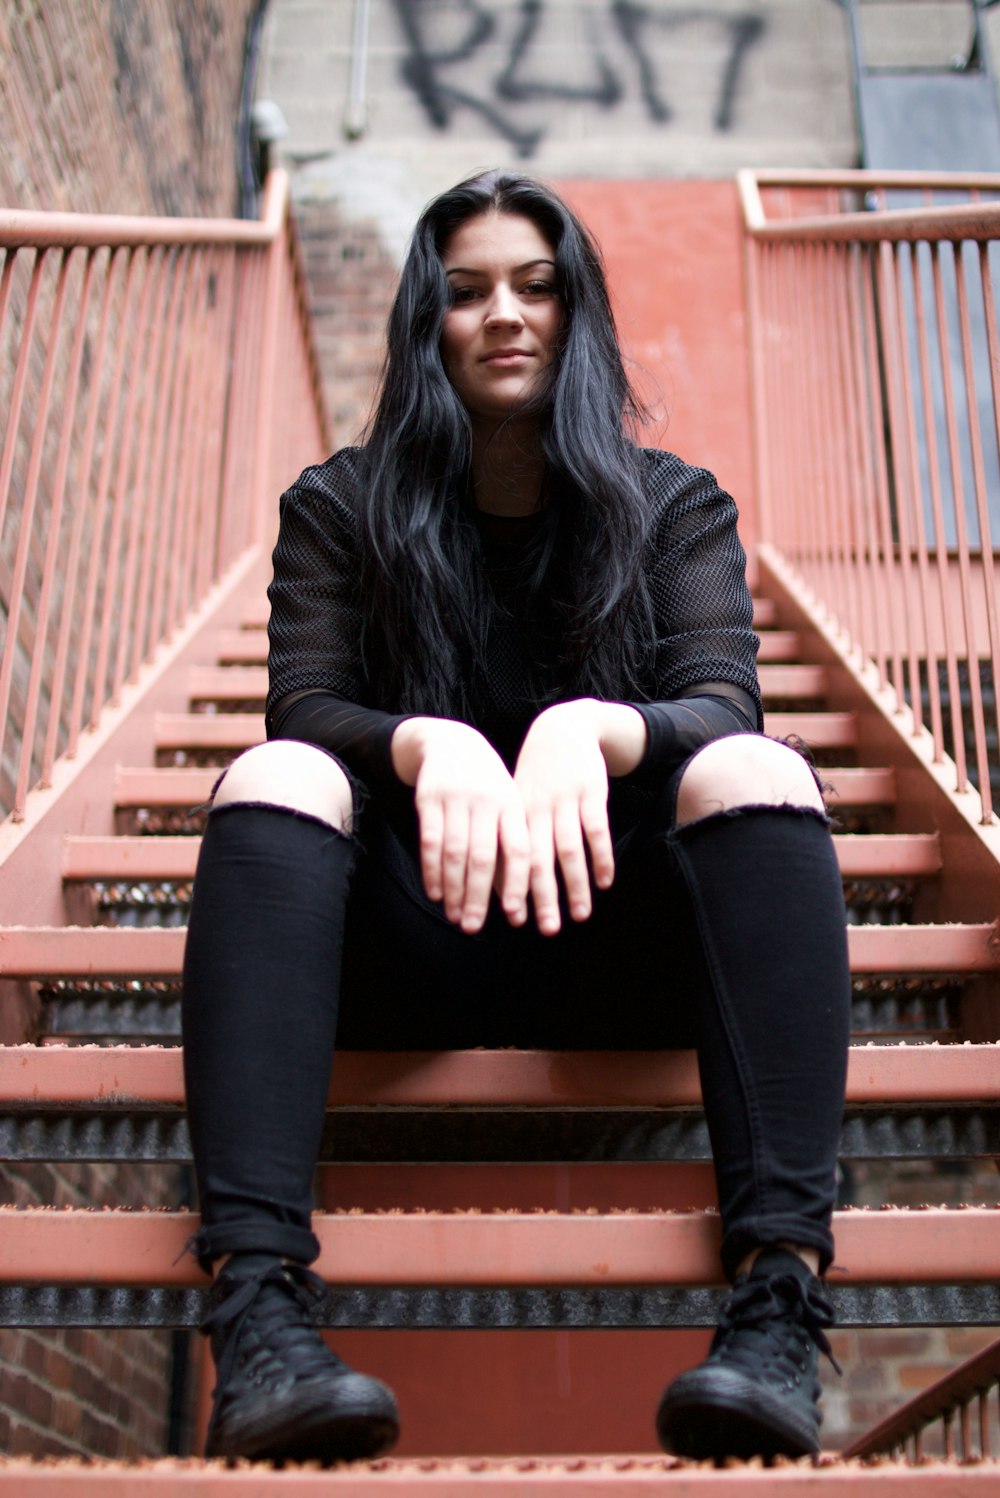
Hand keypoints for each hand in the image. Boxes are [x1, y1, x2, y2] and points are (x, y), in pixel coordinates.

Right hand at [391, 718, 530, 933]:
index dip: (517, 884)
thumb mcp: (506, 806)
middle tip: (473, 928)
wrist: (451, 742)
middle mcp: (487, 800)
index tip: (514, 916)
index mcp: (513, 805)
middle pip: (483, 857)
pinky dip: (431, 870)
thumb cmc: (487, 787)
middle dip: (478, 896)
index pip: (518, 850)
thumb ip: (510, 846)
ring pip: (454, 853)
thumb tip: (517, 901)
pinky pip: (430, 841)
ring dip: (453, 889)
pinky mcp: (429, 797)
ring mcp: (457, 797)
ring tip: (453, 916)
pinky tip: (434, 892)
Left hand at [513, 700, 644, 935]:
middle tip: (547, 929)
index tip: (515, 920)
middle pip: (539, 861)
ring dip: (575, 886)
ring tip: (580, 915)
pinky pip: (596, 832)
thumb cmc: (537, 775)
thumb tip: (500, 883)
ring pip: (569, 851)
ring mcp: (565, 801)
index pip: (511, 859)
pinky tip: (604, 882)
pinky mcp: (591, 794)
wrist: (562, 729)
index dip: (513, 889)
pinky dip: (601, 859)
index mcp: (515, 813)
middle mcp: (537, 809)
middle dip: (543, 898)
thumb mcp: (517, 799)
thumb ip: (512, 837)